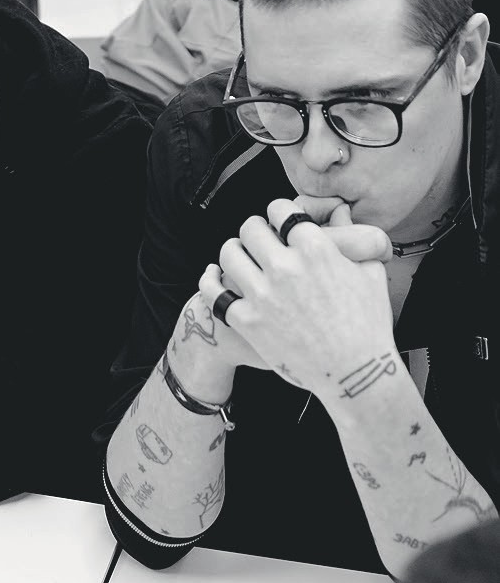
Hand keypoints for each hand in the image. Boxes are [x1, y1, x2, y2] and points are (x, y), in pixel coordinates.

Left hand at [210, 199, 396, 391]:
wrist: (355, 373)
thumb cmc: (368, 324)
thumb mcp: (371, 273)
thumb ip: (353, 236)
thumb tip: (340, 210)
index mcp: (315, 249)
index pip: (280, 209)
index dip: (278, 212)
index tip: (278, 221)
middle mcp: (285, 267)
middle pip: (250, 228)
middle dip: (255, 230)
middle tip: (259, 239)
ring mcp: (262, 294)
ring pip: (228, 253)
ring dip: (233, 251)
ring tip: (240, 256)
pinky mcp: (246, 320)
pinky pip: (213, 291)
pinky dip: (210, 280)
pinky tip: (213, 275)